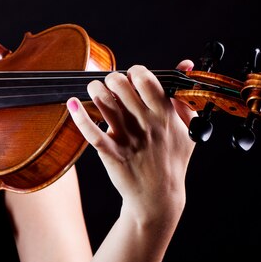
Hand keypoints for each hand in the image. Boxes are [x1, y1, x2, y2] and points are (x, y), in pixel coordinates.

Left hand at [66, 60, 196, 222]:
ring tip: (95, 89)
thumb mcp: (188, 127)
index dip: (135, 71)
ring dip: (95, 89)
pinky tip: (72, 104)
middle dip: (113, 78)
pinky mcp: (112, 153)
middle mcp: (145, 123)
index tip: (133, 76)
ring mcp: (127, 138)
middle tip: (112, 84)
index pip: (146, 79)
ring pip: (105, 103)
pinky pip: (92, 132)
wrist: (159, 196)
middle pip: (121, 86)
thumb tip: (186, 65)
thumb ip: (184, 95)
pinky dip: (80, 117)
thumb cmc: (172, 159)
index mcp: (164, 115)